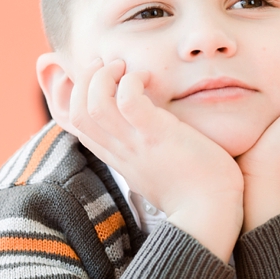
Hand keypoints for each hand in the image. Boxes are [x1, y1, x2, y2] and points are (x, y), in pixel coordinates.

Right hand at [67, 59, 243, 261]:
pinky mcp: (156, 137)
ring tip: (122, 67)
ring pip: (93, 105)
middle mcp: (119, 150)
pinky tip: (147, 78)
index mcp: (116, 156)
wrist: (211, 213)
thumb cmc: (195, 187)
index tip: (84, 74)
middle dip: (84, 80)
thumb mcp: (158, 164)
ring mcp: (135, 144)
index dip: (68, 94)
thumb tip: (150, 130)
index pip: (74, 124)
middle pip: (76, 112)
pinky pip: (128, 102)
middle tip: (107, 65)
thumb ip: (146, 147)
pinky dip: (131, 83)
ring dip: (102, 77)